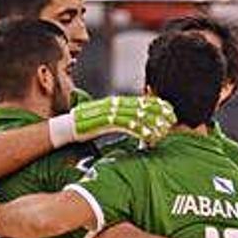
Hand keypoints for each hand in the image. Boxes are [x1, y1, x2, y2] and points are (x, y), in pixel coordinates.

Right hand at [49, 96, 175, 147]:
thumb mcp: (104, 117)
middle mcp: (113, 104)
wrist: (66, 127)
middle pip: (141, 107)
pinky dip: (139, 131)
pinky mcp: (105, 123)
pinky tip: (148, 137)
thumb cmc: (86, 125)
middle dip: (158, 113)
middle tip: (172, 119)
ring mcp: (109, 113)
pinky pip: (126, 127)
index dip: (155, 104)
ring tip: (163, 130)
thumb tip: (132, 119)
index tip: (168, 109)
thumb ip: (118, 115)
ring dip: (151, 124)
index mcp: (114, 101)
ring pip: (136, 117)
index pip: (139, 101)